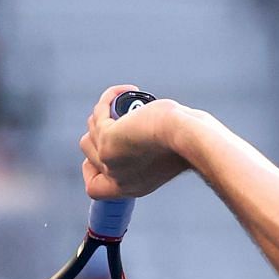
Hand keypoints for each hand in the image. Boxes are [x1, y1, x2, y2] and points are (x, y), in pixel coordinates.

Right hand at [80, 84, 191, 199]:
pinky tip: (127, 90)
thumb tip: (131, 130)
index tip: (103, 151)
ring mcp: (109, 160)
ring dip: (104, 114)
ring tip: (128, 104)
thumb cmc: (188, 143)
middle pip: (89, 150)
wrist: (190, 137)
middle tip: (122, 119)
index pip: (95, 189)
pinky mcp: (107, 138)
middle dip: (101, 130)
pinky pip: (99, 112)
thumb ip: (142, 152)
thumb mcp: (161, 154)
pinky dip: (109, 98)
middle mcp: (117, 178)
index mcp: (131, 187)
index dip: (91, 170)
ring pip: (91, 130)